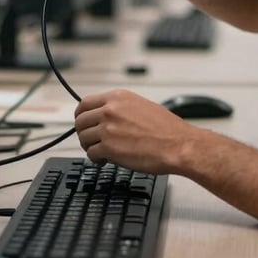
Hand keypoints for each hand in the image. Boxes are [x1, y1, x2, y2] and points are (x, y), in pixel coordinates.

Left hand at [74, 89, 195, 173]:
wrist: (178, 145)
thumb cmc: (166, 129)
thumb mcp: (141, 105)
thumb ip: (120, 107)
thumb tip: (106, 114)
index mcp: (118, 97)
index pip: (85, 102)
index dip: (81, 115)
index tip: (83, 123)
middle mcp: (110, 109)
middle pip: (80, 121)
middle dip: (84, 133)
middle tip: (92, 140)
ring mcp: (108, 128)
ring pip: (83, 138)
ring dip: (90, 147)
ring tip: (102, 152)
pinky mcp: (109, 147)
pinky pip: (91, 154)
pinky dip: (96, 159)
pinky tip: (106, 160)